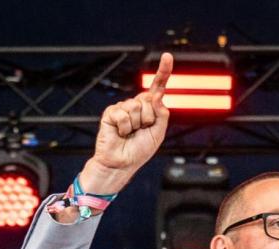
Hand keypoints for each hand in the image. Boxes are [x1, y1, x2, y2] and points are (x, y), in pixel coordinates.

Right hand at [81, 52, 172, 192]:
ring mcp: (123, 107)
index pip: (157, 87)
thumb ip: (161, 114)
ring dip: (136, 125)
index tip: (167, 56)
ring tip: (130, 134)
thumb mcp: (158, 133)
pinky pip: (123, 114)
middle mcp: (137, 105)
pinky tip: (120, 133)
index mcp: (150, 108)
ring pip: (136, 107)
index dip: (163, 72)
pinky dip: (125, 127)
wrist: (121, 163)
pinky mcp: (111, 112)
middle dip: (148, 119)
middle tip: (140, 132)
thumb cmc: (139, 151)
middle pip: (149, 101)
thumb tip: (156, 96)